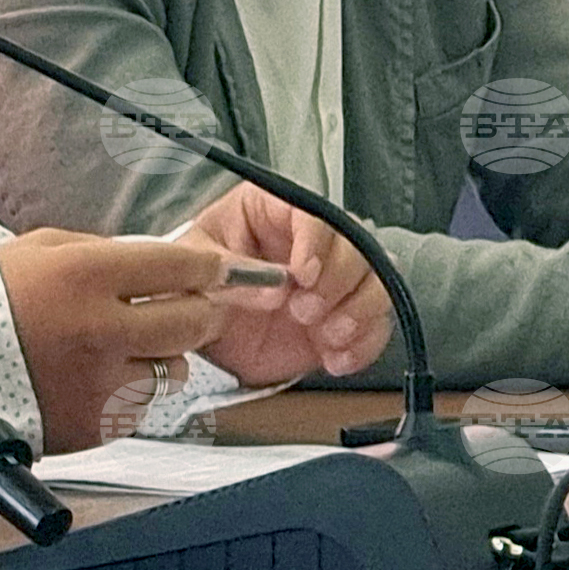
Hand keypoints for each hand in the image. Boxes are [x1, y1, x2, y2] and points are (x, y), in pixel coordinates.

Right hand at [0, 227, 235, 450]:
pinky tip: (97, 376)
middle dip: (204, 312)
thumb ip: (100, 251)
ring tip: (125, 346)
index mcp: (82, 275)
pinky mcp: (95, 423)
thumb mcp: (36, 249)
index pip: (178, 267)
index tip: (227, 270)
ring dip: (163, 354)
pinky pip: (142, 406)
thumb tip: (159, 262)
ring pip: (175, 369)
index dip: (213, 268)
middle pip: (193, 322)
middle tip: (197, 307)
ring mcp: (99, 381)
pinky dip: (131, 391)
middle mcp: (99, 328)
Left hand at [186, 182, 390, 382]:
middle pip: (355, 243)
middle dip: (337, 281)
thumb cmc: (192, 284)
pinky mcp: (344, 315)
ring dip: (360, 311)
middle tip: (304, 311)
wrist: (200, 331)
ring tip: (325, 336)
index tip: (304, 274)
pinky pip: (376, 325)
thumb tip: (275, 289)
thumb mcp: (192, 272)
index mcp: (268, 210)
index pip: (309, 211)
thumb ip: (228, 275)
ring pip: (376, 279)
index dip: (315, 241)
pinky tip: (335, 359)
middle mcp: (308, 238)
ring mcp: (332, 277)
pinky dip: (364, 344)